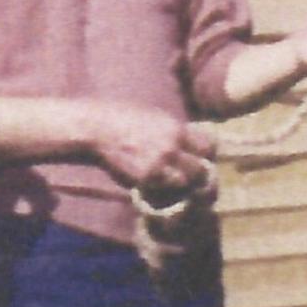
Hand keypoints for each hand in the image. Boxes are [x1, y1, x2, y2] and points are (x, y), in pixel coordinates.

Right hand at [89, 106, 219, 194]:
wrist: (97, 128)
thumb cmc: (123, 117)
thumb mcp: (156, 116)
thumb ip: (175, 130)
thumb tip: (191, 141)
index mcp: (177, 129)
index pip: (209, 147)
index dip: (206, 155)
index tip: (199, 158)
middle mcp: (171, 147)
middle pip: (201, 169)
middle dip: (197, 173)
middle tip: (189, 175)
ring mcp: (158, 164)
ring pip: (184, 183)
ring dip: (180, 184)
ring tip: (172, 180)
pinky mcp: (143, 178)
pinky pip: (163, 190)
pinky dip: (163, 189)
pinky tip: (156, 183)